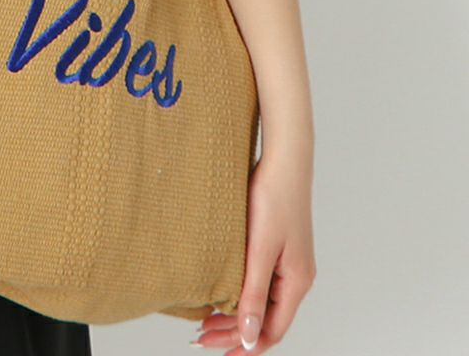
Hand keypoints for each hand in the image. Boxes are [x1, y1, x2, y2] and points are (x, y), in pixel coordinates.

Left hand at [193, 152, 315, 352]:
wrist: (283, 161)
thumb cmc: (273, 199)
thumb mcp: (259, 249)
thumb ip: (253, 294)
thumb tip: (250, 338)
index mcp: (296, 282)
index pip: (273, 331)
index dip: (245, 346)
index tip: (216, 351)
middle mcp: (296, 277)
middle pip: (267, 320)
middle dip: (235, 333)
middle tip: (201, 338)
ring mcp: (289, 263)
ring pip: (263, 303)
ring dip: (237, 315)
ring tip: (207, 322)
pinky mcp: (279, 248)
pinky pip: (262, 284)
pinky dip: (241, 295)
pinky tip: (222, 292)